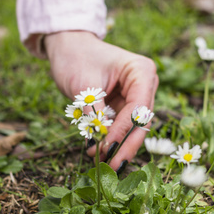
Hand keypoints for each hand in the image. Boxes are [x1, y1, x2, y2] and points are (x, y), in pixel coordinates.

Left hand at [45, 31, 158, 169]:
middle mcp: (146, 84)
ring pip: (133, 129)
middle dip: (125, 145)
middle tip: (111, 166)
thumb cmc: (75, 57)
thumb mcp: (84, 87)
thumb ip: (95, 115)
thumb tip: (99, 143)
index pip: (138, 108)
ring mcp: (137, 95)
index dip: (124, 130)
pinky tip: (98, 152)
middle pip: (140, 122)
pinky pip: (121, 126)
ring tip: (101, 162)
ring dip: (117, 146)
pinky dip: (111, 139)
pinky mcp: (125, 104)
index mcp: (142, 72)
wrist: (67, 46)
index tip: (107, 147)